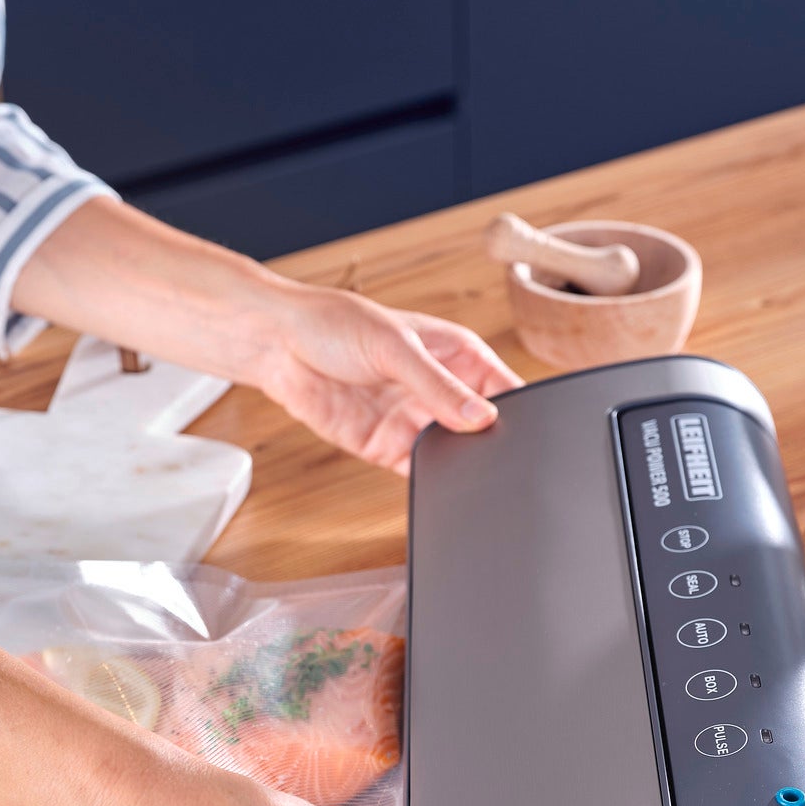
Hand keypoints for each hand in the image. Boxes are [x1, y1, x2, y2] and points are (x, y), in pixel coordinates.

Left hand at [249, 284, 524, 475]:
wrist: (279, 346)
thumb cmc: (335, 324)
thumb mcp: (396, 349)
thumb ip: (439, 387)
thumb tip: (481, 419)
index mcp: (456, 355)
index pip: (503, 388)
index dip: (518, 410)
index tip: (526, 432)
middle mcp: (439, 390)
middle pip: (480, 427)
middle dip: (490, 444)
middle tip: (498, 460)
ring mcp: (413, 420)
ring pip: (451, 453)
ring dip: (458, 464)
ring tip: (465, 471)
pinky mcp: (386, 446)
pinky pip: (416, 470)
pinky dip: (427, 479)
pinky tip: (433, 481)